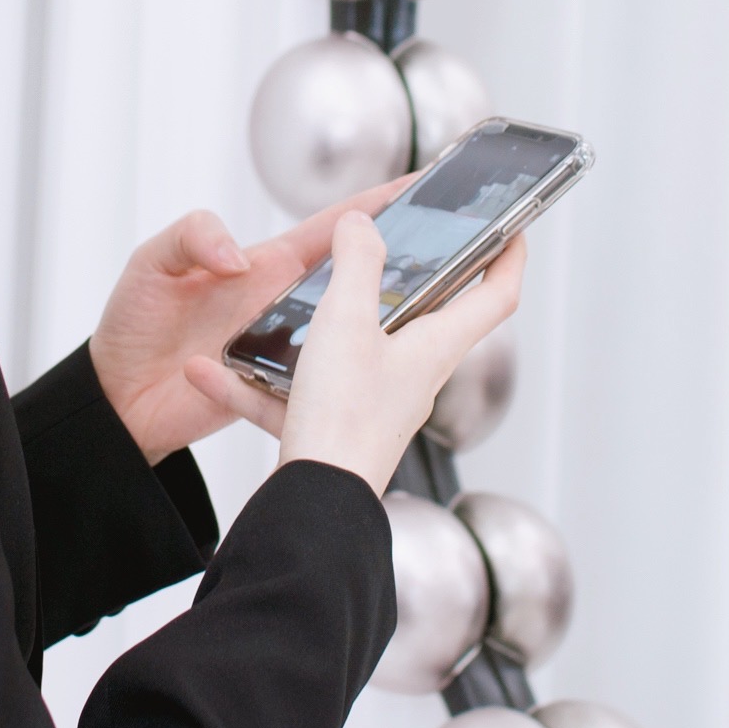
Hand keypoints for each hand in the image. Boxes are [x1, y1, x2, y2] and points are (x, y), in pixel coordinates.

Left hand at [89, 175, 414, 462]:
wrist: (115, 399)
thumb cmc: (130, 324)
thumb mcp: (151, 262)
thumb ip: (193, 236)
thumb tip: (237, 254)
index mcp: (265, 262)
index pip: (334, 224)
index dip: (380, 201)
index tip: (425, 182)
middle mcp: (285, 300)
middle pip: (359, 273)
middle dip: (407, 256)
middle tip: (457, 246)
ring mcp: (287, 345)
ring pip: (353, 331)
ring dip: (388, 323)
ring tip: (438, 313)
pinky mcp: (281, 388)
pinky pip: (323, 382)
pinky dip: (348, 381)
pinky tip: (373, 381)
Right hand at [203, 210, 524, 495]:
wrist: (316, 503)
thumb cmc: (344, 418)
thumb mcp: (349, 321)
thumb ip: (358, 263)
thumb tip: (362, 224)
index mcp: (435, 347)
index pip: (496, 294)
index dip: (509, 256)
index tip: (511, 228)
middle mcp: (414, 376)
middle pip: (428, 319)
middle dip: (413, 281)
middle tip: (394, 247)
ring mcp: (377, 404)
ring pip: (352, 352)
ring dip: (319, 327)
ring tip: (283, 305)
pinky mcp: (338, 428)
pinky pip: (301, 393)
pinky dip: (262, 382)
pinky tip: (218, 372)